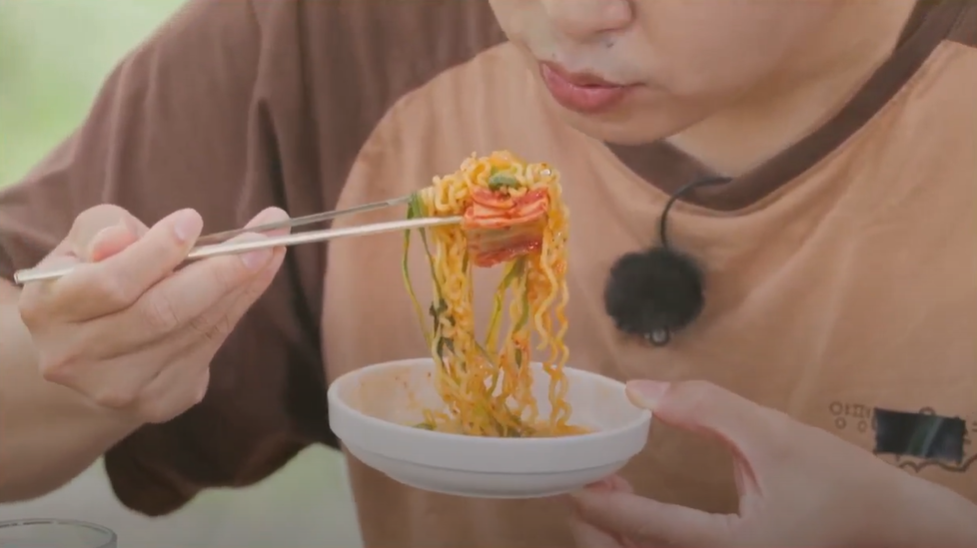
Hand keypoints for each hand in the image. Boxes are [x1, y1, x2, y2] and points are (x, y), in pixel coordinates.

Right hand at [17, 204, 288, 423]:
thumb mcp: (83, 243)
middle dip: (219, 271)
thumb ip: (102, 231)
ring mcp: (120, 387)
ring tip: (272, 248)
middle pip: (162, 313)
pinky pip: (209, 347)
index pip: (110, 283)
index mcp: (49, 309)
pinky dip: (238, 307)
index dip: (156, 252)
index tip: (193, 219)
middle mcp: (77, 357)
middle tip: (262, 238)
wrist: (88, 353)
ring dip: (242, 286)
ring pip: (195, 330)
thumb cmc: (92, 279)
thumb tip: (125, 237)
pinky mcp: (159, 401)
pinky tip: (258, 277)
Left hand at [569, 380, 976, 547]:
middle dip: (596, 530)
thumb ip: (706, 408)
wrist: (886, 522)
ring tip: (601, 488)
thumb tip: (638, 390)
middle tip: (578, 485)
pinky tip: (632, 504)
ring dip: (615, 534)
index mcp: (728, 546)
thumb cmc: (835, 480)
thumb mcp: (771, 434)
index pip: (644, 529)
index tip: (568, 477)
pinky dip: (639, 538)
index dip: (598, 502)